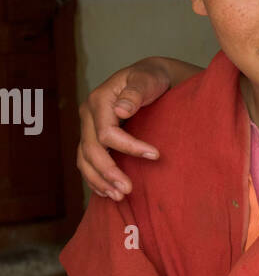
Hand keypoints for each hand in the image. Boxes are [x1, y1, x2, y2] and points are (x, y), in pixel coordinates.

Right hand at [77, 61, 168, 198]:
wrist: (147, 78)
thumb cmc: (151, 78)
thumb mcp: (147, 79)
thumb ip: (136, 92)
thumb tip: (121, 110)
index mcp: (99, 100)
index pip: (107, 132)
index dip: (130, 148)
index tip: (155, 155)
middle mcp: (88, 115)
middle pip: (92, 150)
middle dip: (109, 172)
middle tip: (128, 190)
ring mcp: (88, 128)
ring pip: (84, 160)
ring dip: (99, 181)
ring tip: (119, 197)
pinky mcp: (92, 138)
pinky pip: (86, 162)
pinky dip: (94, 179)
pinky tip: (107, 193)